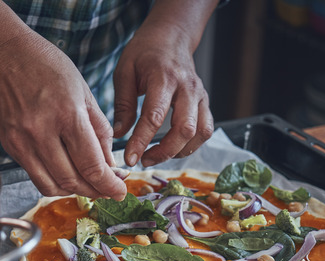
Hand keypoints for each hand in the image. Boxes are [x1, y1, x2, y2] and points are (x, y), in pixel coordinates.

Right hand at [0, 0, 125, 199]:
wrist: (4, 56)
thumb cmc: (47, 67)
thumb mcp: (84, 91)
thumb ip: (99, 130)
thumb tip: (109, 165)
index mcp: (68, 114)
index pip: (91, 165)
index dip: (109, 185)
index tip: (120, 192)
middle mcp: (42, 132)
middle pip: (73, 181)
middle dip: (96, 191)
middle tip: (108, 189)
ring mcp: (22, 141)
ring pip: (52, 186)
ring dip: (74, 191)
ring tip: (89, 185)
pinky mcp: (11, 146)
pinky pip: (36, 177)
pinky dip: (55, 183)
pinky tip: (67, 175)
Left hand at [113, 0, 216, 167]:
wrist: (171, 36)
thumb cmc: (144, 53)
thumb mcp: (125, 72)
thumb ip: (123, 104)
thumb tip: (118, 134)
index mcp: (163, 77)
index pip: (154, 116)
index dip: (142, 141)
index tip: (130, 158)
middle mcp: (187, 87)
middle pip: (184, 129)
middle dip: (164, 151)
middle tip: (144, 160)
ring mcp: (200, 95)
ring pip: (200, 132)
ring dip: (180, 151)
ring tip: (158, 156)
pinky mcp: (205, 102)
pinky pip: (205, 130)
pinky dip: (192, 145)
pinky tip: (174, 148)